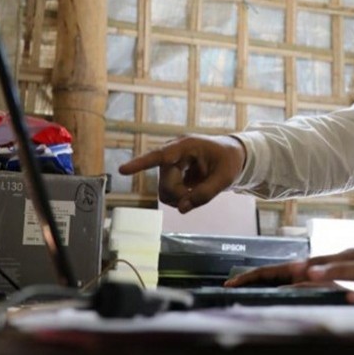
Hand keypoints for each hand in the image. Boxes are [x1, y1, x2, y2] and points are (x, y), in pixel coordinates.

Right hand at [117, 136, 245, 212]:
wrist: (231, 156)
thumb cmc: (229, 161)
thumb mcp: (225, 178)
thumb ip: (206, 193)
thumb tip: (182, 208)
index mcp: (187, 146)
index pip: (161, 155)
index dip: (141, 163)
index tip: (123, 170)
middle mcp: (174, 153)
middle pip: (165, 183)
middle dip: (181, 195)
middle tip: (199, 197)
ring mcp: (170, 165)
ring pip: (164, 191)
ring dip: (178, 198)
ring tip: (196, 194)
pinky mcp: (170, 175)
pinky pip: (168, 194)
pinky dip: (179, 199)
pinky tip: (191, 194)